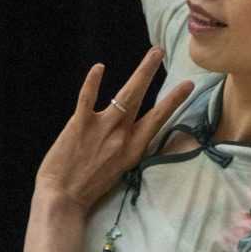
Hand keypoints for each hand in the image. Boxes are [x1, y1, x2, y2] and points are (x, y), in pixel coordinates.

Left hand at [33, 49, 195, 212]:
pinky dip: (93, 82)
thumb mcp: (118, 170)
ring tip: (153, 55)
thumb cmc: (87, 188)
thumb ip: (124, 148)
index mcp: (133, 149)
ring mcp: (102, 129)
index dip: (173, 100)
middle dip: (152, 74)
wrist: (63, 199)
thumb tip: (129, 129)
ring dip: (141, 72)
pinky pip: (88, 98)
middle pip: (142, 99)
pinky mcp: (80, 125)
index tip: (187, 85)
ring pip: (126, 95)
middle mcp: (122, 136)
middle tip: (160, 52)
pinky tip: (99, 67)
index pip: (158, 119)